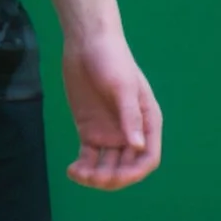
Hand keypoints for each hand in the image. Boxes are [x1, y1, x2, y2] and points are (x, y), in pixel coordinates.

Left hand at [60, 21, 162, 188]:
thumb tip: (137, 146)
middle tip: (93, 177)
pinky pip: (89, 157)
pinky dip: (82, 167)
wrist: (86, 42)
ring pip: (107, 166)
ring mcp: (109, 132)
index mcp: (147, 121)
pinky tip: (72, 170)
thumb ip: (130, 116)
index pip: (148, 157)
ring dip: (96, 176)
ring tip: (79, 173)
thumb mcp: (123, 87)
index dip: (135, 172)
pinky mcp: (89, 130)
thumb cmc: (112, 58)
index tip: (117, 177)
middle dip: (113, 177)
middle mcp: (130, 131)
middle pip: (127, 167)